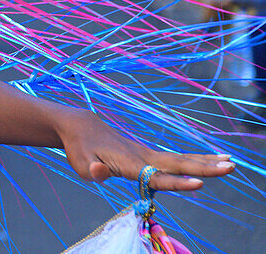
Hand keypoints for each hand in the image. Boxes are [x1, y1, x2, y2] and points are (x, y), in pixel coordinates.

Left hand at [57, 109, 234, 191]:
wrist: (80, 126)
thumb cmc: (79, 149)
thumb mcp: (79, 163)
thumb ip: (91, 171)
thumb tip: (98, 174)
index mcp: (129, 163)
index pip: (157, 177)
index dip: (177, 183)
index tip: (200, 183)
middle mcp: (142, 157)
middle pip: (177, 164)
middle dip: (204, 168)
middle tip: (230, 167)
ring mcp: (146, 154)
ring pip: (179, 159)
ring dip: (205, 162)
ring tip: (230, 163)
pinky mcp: (146, 154)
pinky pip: (174, 159)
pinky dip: (194, 159)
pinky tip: (209, 161)